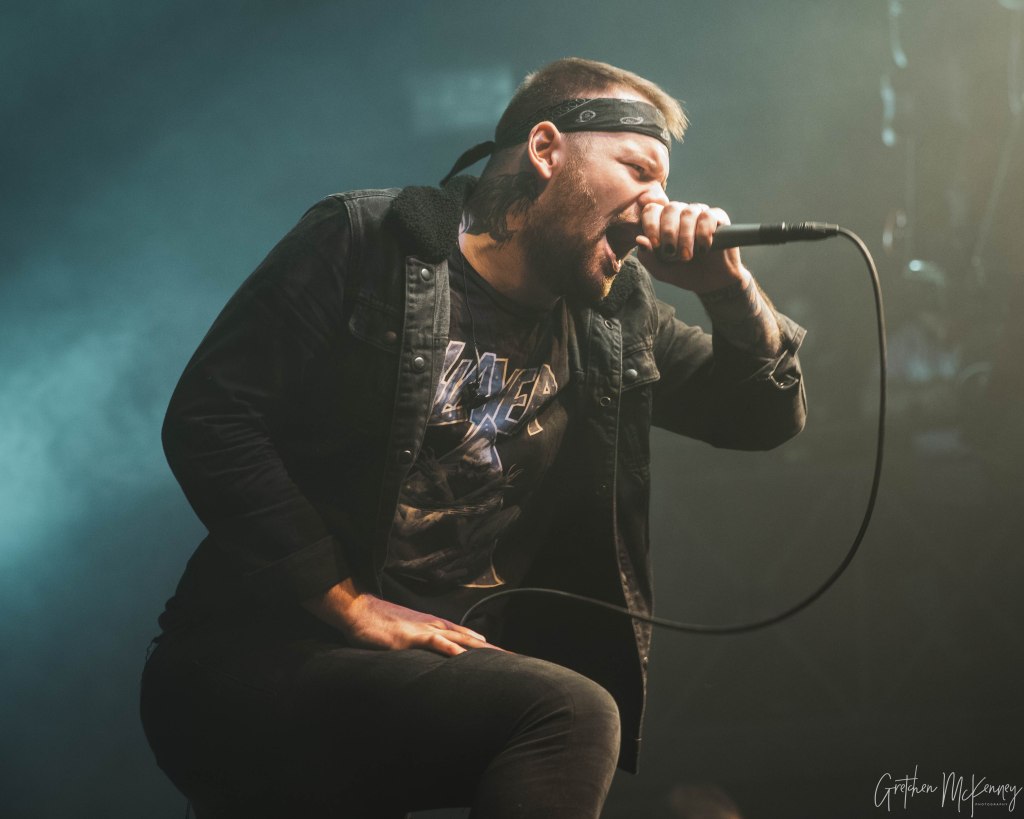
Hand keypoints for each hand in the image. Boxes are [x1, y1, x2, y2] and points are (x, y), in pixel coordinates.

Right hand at [302, 578, 503, 655]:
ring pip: (459, 639)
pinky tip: (463, 655)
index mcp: (435, 627)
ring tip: (502, 657)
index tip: (508, 657)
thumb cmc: (380, 625)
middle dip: (494, 650)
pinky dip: (450, 648)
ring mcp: (424, 629)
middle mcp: (435, 626)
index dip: (488, 648)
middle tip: (518, 658)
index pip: (467, 638)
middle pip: (471, 639)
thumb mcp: (406, 637)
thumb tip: (434, 660)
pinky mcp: (410, 636)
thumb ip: (422, 646)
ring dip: (481, 648)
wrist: (358, 611)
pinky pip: (434, 641)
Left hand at [634, 201, 749, 293]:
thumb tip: (640, 239)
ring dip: (685, 236)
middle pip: (670, 208)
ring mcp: (700, 214)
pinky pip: (708, 216)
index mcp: (664, 222)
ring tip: (687, 256)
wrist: (711, 284)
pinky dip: (703, 233)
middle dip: (668, 232)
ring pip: (689, 212)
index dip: (651, 224)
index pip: (652, 209)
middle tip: (672, 253)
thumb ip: (647, 256)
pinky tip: (703, 248)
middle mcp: (681, 214)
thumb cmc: (685, 273)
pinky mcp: (718, 218)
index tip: (655, 244)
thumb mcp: (661, 270)